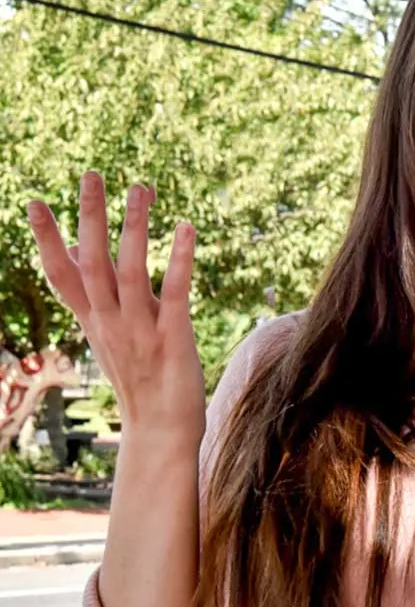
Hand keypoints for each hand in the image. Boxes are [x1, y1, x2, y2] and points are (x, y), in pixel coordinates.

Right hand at [26, 171, 205, 454]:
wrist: (161, 431)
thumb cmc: (140, 377)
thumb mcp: (109, 332)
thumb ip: (94, 292)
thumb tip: (77, 246)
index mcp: (94, 320)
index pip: (61, 275)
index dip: (47, 239)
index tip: (36, 201)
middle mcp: (110, 322)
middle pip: (92, 264)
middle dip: (91, 218)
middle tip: (92, 174)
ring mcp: (140, 330)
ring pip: (130, 272)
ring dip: (135, 228)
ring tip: (140, 188)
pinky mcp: (173, 338)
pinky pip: (174, 293)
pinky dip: (178, 259)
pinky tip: (186, 228)